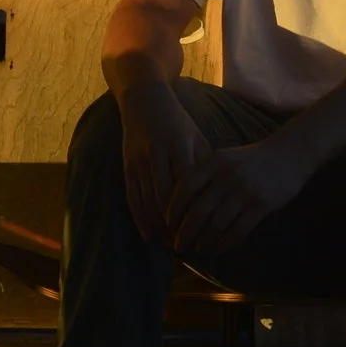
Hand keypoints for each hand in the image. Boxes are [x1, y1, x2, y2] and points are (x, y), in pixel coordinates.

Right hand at [118, 84, 209, 243]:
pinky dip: (140, 219)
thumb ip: (205, 165)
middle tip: (189, 245)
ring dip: (159, 227)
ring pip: (148, 201)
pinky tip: (149, 235)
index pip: (188, 187)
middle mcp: (158, 154)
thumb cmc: (177, 122)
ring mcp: (140, 160)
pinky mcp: (127, 166)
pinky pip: (132, 197)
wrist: (144, 101)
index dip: (194, 212)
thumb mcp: (196, 137)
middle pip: (166, 199)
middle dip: (177, 225)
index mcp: (180, 146)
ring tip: (172, 244)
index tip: (205, 231)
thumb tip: (218, 197)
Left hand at [167, 139, 314, 254]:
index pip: (185, 188)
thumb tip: (179, 206)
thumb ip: (203, 176)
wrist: (288, 155)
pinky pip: (238, 230)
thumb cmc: (249, 160)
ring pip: (217, 225)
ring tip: (199, 248)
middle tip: (178, 246)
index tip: (168, 224)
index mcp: (212, 162)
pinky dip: (225, 243)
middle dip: (185, 233)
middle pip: (198, 211)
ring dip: (205, 241)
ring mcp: (245, 191)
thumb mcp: (222, 159)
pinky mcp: (262, 204)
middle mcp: (226, 176)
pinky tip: (219, 248)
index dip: (174, 210)